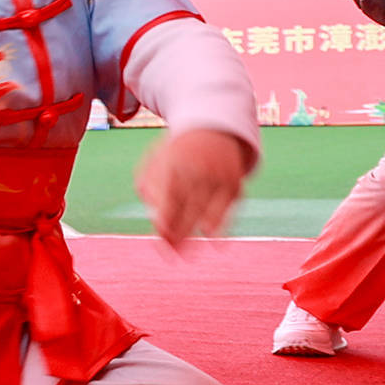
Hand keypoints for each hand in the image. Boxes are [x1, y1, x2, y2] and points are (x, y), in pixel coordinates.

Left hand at [140, 125, 250, 246]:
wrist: (214, 129)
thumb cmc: (177, 152)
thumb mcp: (156, 161)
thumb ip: (148, 186)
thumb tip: (154, 217)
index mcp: (175, 161)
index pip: (169, 192)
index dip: (166, 214)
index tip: (161, 233)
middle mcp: (199, 168)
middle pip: (188, 204)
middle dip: (179, 229)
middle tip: (170, 253)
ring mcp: (219, 175)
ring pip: (208, 207)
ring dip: (197, 231)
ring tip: (186, 255)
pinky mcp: (235, 182)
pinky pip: (229, 205)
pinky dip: (222, 223)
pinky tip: (215, 242)